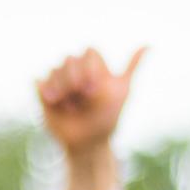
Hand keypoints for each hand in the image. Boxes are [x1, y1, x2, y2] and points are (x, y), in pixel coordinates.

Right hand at [36, 46, 145, 189]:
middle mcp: (76, 70)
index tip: (93, 89)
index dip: (89, 69)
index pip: (89, 53)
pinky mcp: (44, 91)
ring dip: (62, 88)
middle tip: (80, 99)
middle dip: (74, 79)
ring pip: (54, 70)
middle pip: (70, 59)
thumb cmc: (106, 119)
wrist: (87, 144)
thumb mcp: (122, 93)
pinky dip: (46, 91)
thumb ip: (132, 68)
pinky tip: (56, 103)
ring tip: (69, 107)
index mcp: (94, 67)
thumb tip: (150, 45)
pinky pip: (40, 82)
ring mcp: (59, 80)